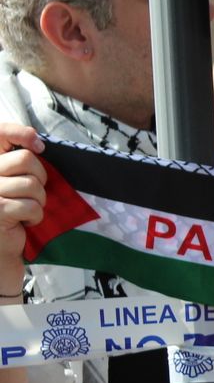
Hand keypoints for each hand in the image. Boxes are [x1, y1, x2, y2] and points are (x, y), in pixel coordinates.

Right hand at [0, 123, 45, 280]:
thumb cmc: (11, 214)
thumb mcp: (14, 183)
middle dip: (40, 178)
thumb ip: (20, 163)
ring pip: (32, 184)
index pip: (0, 133)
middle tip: (33, 193)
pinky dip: (35, 216)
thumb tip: (38, 143)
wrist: (0, 250)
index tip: (38, 144)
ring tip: (27, 210)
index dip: (20, 133)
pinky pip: (31, 206)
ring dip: (39, 201)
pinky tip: (24, 222)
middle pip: (25, 159)